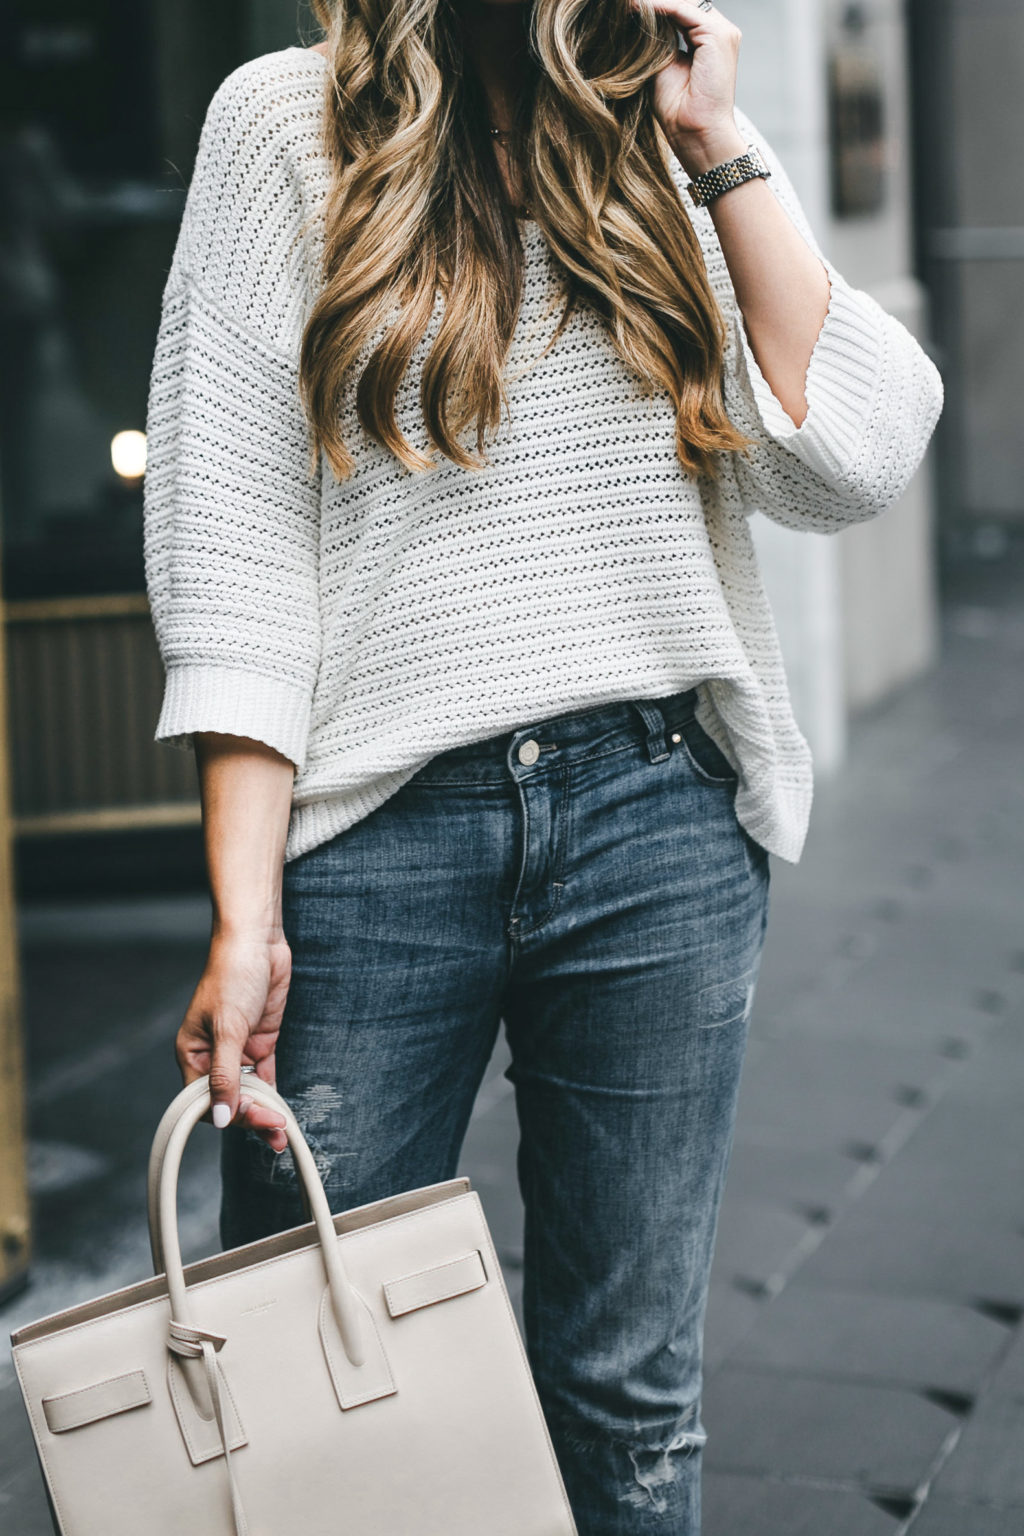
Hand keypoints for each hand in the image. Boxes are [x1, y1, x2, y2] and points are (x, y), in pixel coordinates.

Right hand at [176, 930, 290, 1150]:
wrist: (258, 941)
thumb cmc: (233, 975)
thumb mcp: (228, 1028)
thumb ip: (226, 1075)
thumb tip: (222, 1117)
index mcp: (192, 1052)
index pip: (204, 1100)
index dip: (227, 1115)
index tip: (252, 1119)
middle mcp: (213, 1055)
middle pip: (229, 1099)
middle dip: (250, 1118)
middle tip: (276, 1130)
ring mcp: (239, 1048)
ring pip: (248, 1091)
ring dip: (263, 1111)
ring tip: (281, 1133)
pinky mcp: (260, 1040)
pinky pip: (264, 1075)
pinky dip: (272, 1093)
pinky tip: (281, 1110)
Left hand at [630, 0, 746, 173]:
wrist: (694, 133)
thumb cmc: (677, 109)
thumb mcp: (663, 64)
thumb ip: (659, 39)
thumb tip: (638, 15)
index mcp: (710, 40)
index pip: (681, 10)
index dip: (655, 7)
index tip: (628, 7)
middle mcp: (720, 32)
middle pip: (683, 3)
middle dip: (653, 3)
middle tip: (626, 3)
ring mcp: (722, 32)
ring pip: (683, 3)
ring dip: (653, 3)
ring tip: (628, 4)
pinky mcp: (717, 36)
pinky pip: (682, 10)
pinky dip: (659, 7)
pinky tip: (637, 8)